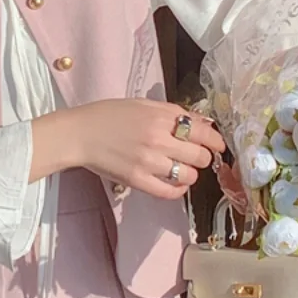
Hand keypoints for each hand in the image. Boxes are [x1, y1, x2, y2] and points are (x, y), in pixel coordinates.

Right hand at [30, 99, 225, 198]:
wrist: (80, 134)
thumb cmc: (110, 116)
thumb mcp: (144, 105)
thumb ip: (175, 113)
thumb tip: (204, 122)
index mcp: (162, 117)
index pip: (204, 133)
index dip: (215, 141)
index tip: (217, 146)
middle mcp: (158, 139)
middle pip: (200, 156)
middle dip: (202, 157)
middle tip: (194, 157)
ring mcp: (148, 162)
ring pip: (189, 175)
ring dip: (190, 174)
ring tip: (180, 169)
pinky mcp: (137, 181)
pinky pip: (170, 192)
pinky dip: (178, 190)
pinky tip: (174, 184)